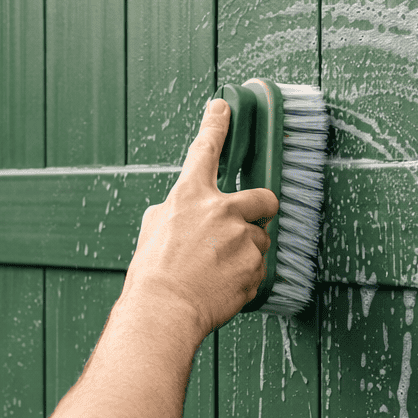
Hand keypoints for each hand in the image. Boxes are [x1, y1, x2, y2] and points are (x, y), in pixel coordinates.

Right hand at [123, 98, 279, 335]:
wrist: (165, 310)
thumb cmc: (153, 274)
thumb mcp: (152, 230)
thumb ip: (175, 211)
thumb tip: (182, 211)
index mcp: (190, 196)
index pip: (205, 149)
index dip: (215, 123)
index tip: (223, 107)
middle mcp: (221, 210)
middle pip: (264, 197)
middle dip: (263, 210)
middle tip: (247, 227)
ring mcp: (242, 237)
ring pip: (260, 240)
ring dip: (247, 253)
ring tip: (218, 273)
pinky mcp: (255, 265)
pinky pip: (260, 268)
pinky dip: (246, 278)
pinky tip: (223, 288)